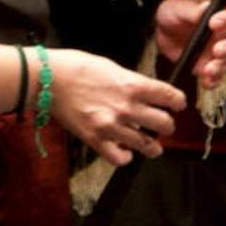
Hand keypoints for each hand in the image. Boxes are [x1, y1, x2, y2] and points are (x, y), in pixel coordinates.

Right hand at [46, 48, 185, 165]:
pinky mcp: (95, 139)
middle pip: (165, 124)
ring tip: (150, 145)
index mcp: (132, 85)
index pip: (170, 96)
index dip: (178, 102)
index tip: (177, 104)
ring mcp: (111, 126)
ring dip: (152, 146)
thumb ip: (131, 82)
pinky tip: (124, 151)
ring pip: (148, 146)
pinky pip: (120, 158)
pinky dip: (125, 157)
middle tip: (163, 125)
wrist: (47, 78)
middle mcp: (126, 107)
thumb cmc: (76, 66)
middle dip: (167, 125)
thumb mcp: (111, 66)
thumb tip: (145, 93)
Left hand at [152, 0, 225, 84]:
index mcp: (222, 14)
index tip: (214, 23)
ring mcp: (219, 52)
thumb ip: (194, 10)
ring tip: (209, 68)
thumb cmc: (174, 13)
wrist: (161, 31)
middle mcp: (225, 34)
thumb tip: (206, 7)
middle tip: (217, 50)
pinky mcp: (209, 66)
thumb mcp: (180, 7)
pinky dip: (213, 80)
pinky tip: (206, 80)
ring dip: (221, 66)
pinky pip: (217, 76)